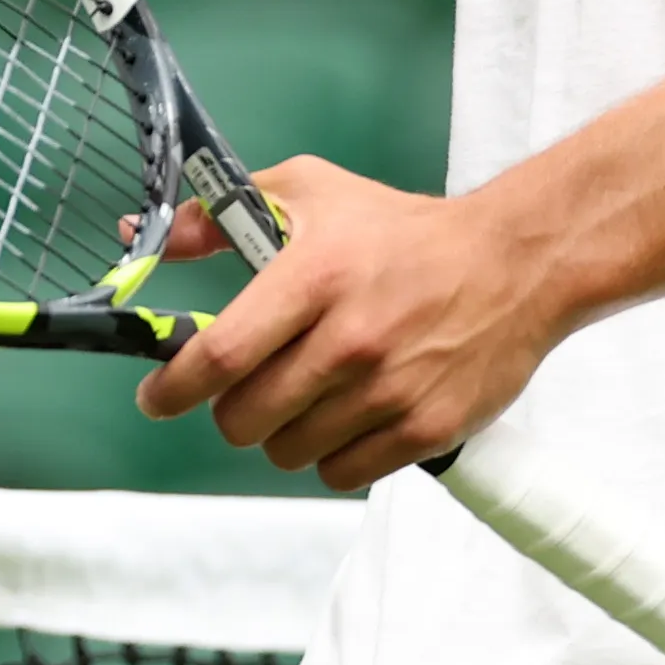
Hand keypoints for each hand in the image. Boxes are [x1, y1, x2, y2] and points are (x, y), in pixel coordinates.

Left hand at [137, 158, 564, 488]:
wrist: (514, 263)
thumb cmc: (401, 228)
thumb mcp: (312, 191)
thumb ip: (222, 215)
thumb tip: (150, 236)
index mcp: (314, 276)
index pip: (222, 354)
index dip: (175, 387)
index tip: (156, 397)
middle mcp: (349, 339)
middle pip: (246, 417)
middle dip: (230, 411)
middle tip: (246, 390)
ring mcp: (389, 390)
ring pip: (288, 451)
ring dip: (281, 433)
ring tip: (306, 398)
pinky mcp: (425, 429)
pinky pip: (341, 473)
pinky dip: (330, 456)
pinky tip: (344, 420)